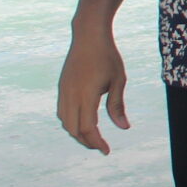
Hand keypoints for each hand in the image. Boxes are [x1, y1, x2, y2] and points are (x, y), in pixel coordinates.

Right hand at [57, 24, 129, 154]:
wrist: (88, 35)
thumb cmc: (107, 57)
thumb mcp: (118, 80)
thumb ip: (117, 105)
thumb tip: (124, 128)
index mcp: (85, 96)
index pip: (88, 128)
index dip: (96, 142)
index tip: (106, 151)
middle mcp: (70, 96)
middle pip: (74, 129)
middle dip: (86, 141)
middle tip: (101, 147)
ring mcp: (63, 91)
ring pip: (65, 121)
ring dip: (77, 132)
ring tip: (93, 137)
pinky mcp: (62, 87)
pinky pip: (62, 111)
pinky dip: (71, 122)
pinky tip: (82, 121)